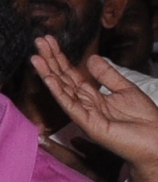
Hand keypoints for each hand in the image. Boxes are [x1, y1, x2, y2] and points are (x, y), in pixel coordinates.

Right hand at [32, 34, 157, 170]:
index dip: (60, 58)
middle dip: (50, 60)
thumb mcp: (125, 89)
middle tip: (39, 41)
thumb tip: (91, 58)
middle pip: (62, 79)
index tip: (49, 41)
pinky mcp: (88, 124)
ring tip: (35, 57)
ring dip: (47, 73)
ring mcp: (84, 115)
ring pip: (61, 91)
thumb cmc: (144, 119)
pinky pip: (70, 105)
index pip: (71, 75)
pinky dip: (58, 91)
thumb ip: (107, 75)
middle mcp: (84, 105)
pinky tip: (49, 78)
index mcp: (92, 97)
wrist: (157, 141)